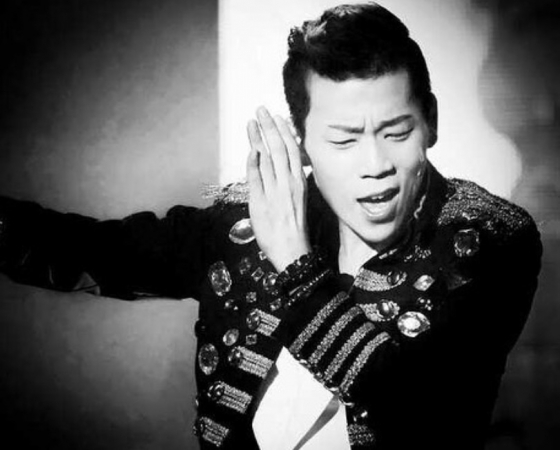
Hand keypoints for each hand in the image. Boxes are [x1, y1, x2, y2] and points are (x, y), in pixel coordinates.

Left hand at [246, 107, 310, 271]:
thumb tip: (283, 165)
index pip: (294, 151)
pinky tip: (249, 149)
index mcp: (300, 183)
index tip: (277, 117)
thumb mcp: (298, 201)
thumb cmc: (295, 229)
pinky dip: (252, 162)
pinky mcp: (261, 202)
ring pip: (266, 158)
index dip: (285, 132)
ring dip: (257, 139)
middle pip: (279, 148)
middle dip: (269, 127)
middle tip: (261, 110)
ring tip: (251, 123)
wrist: (293, 252)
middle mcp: (289, 184)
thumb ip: (290, 182)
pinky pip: (255, 177)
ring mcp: (275, 192)